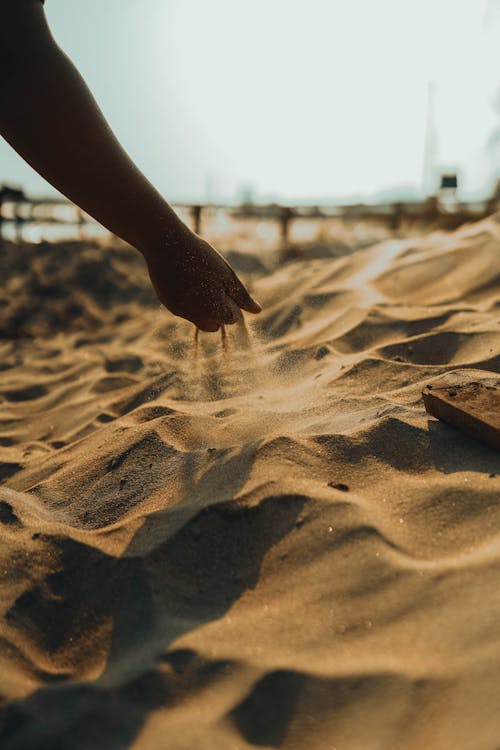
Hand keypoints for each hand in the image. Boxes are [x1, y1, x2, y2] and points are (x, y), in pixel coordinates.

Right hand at [141, 231, 260, 331]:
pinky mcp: (167, 304)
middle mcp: (193, 314)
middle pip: (212, 327)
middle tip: (214, 291)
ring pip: (196, 319)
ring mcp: (178, 310)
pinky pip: (183, 310)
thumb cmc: (201, 255)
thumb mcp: (226, 274)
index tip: (225, 290)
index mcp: (212, 307)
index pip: (230, 320)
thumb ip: (241, 296)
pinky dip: (188, 302)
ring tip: (198, 281)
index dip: (231, 306)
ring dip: (201, 308)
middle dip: (216, 314)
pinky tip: (185, 281)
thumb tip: (258, 311)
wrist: (165, 243)